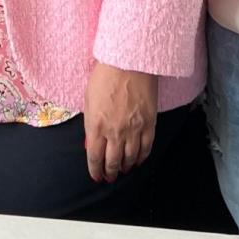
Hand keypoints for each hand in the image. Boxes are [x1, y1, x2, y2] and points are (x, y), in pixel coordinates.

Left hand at [83, 62, 157, 183]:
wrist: (129, 62)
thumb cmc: (106, 76)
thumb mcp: (89, 100)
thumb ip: (90, 123)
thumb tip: (92, 141)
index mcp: (96, 125)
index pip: (94, 158)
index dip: (95, 170)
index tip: (96, 175)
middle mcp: (114, 131)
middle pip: (112, 162)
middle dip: (110, 173)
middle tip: (109, 177)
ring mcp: (133, 129)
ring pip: (130, 158)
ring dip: (125, 167)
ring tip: (123, 169)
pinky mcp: (149, 124)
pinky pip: (146, 148)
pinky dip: (142, 158)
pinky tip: (138, 160)